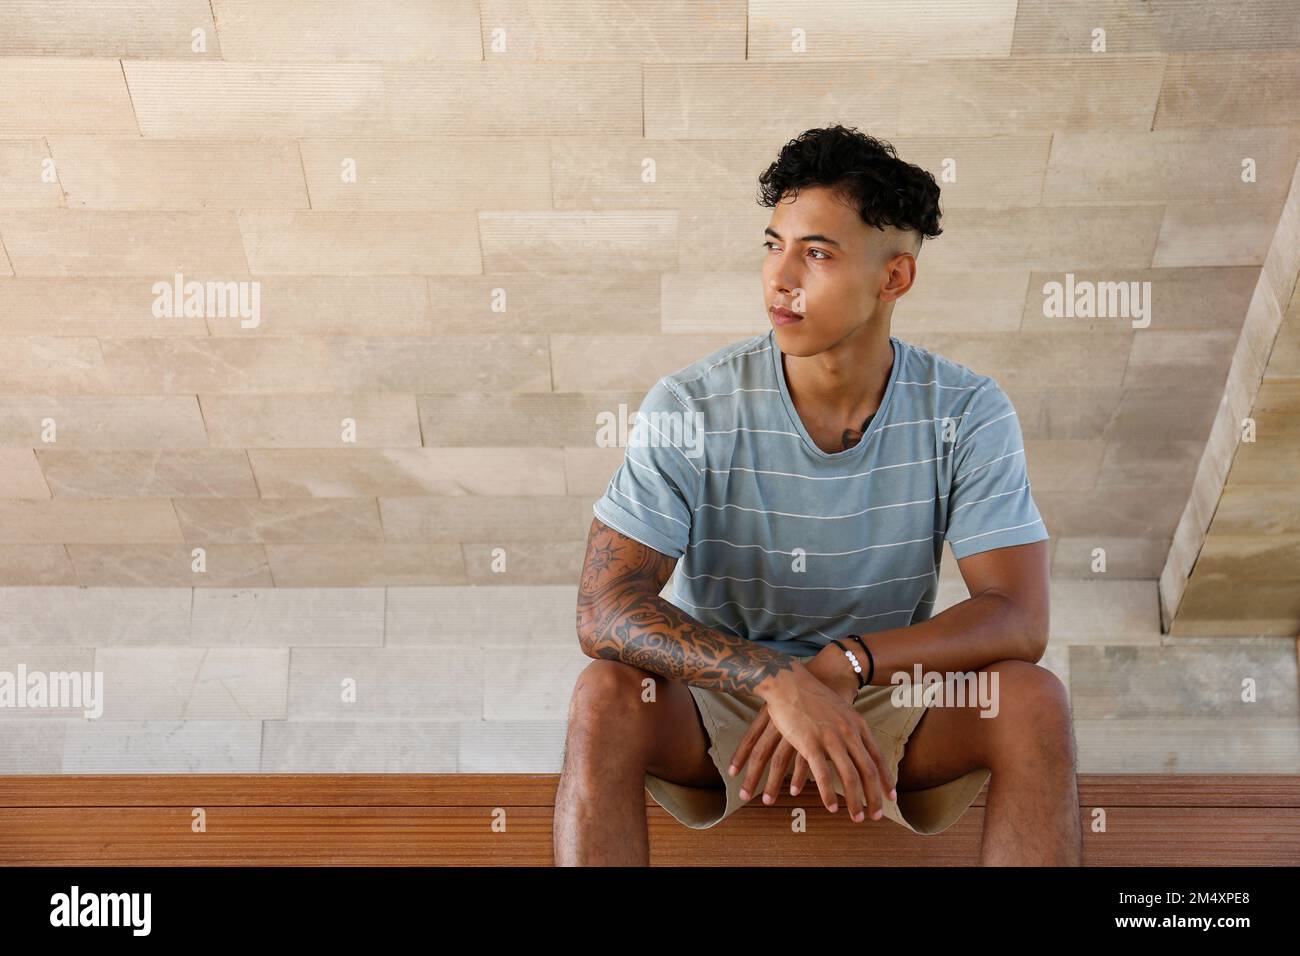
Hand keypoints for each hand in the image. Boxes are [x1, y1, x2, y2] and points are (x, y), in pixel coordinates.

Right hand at [727, 656, 895, 822]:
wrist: (788, 682)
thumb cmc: (812, 697)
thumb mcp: (840, 710)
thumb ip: (850, 728)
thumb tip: (857, 745)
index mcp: (857, 725)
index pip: (877, 758)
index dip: (886, 780)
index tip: (891, 798)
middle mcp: (848, 733)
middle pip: (867, 771)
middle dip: (874, 797)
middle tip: (876, 816)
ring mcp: (830, 738)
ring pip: (849, 777)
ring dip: (855, 801)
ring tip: (857, 817)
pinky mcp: (809, 743)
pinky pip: (822, 774)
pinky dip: (828, 793)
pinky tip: (831, 807)